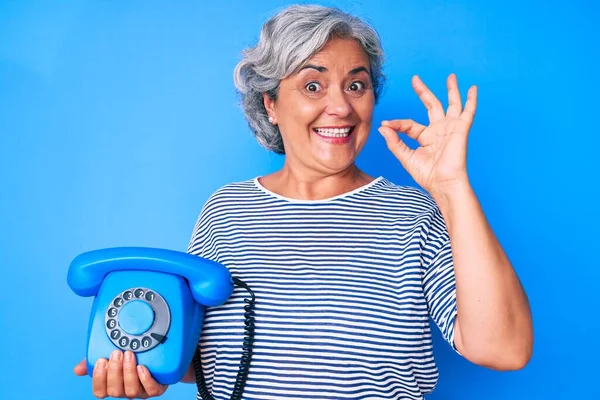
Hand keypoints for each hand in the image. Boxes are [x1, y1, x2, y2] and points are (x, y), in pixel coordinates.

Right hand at [74, 351, 167, 398]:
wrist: (157, 358)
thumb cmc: (130, 359)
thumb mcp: (111, 357)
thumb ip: (93, 361)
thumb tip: (77, 369)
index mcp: (112, 385)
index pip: (100, 392)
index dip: (99, 378)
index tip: (101, 360)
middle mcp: (125, 391)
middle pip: (114, 391)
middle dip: (114, 371)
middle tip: (117, 353)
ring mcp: (140, 392)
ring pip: (131, 391)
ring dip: (128, 372)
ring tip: (130, 355)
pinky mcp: (156, 389)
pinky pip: (151, 390)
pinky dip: (145, 379)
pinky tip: (142, 367)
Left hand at [378, 74, 476, 197]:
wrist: (443, 184)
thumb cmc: (427, 175)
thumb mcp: (406, 158)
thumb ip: (395, 142)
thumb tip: (383, 128)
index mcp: (425, 137)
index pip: (409, 124)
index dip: (397, 124)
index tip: (386, 124)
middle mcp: (438, 130)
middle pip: (431, 105)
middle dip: (423, 92)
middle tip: (415, 79)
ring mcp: (450, 128)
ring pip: (451, 104)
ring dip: (451, 90)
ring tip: (450, 76)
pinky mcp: (461, 129)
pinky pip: (468, 112)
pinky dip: (471, 100)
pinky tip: (473, 89)